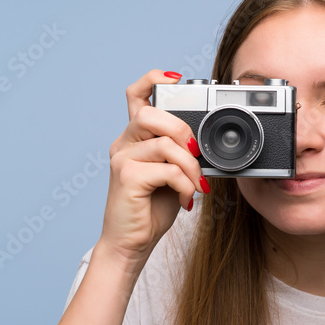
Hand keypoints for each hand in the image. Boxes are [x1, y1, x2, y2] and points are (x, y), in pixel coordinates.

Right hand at [98, 69, 207, 268]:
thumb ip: (179, 154)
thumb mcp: (171, 175)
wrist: (131, 245)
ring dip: (190, 166)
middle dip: (182, 130)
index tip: (176, 79)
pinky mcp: (126, 178)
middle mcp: (124, 144)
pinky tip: (185, 197)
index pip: (136, 95)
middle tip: (195, 155)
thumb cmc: (150, 210)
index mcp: (134, 139)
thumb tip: (203, 144)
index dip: (153, 79)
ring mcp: (122, 159)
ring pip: (164, 144)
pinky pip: (166, 169)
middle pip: (150, 114)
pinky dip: (184, 184)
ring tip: (195, 185)